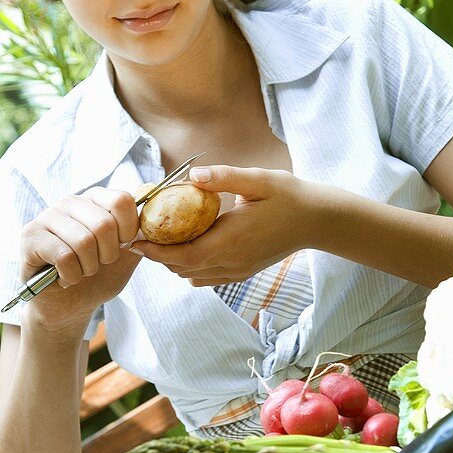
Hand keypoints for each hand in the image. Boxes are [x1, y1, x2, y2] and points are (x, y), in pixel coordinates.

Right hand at [19, 187, 141, 333]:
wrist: (70, 306)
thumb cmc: (99, 277)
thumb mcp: (128, 256)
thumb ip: (141, 236)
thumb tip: (153, 222)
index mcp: (96, 199)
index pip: (122, 200)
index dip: (128, 230)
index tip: (122, 247)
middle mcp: (70, 201)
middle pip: (104, 223)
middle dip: (108, 255)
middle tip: (98, 265)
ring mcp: (47, 216)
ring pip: (83, 241)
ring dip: (88, 268)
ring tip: (81, 272)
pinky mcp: (30, 236)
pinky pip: (63, 256)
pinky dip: (71, 276)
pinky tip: (65, 278)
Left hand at [131, 165, 322, 285]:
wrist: (318, 221)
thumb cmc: (289, 196)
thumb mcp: (257, 180)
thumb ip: (222, 177)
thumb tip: (191, 175)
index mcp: (231, 241)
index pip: (182, 255)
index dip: (154, 251)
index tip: (134, 240)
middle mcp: (232, 262)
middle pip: (182, 268)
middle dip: (159, 255)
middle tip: (144, 233)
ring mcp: (238, 270)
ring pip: (193, 276)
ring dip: (175, 261)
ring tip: (164, 237)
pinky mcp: (243, 271)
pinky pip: (207, 277)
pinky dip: (191, 265)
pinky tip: (190, 244)